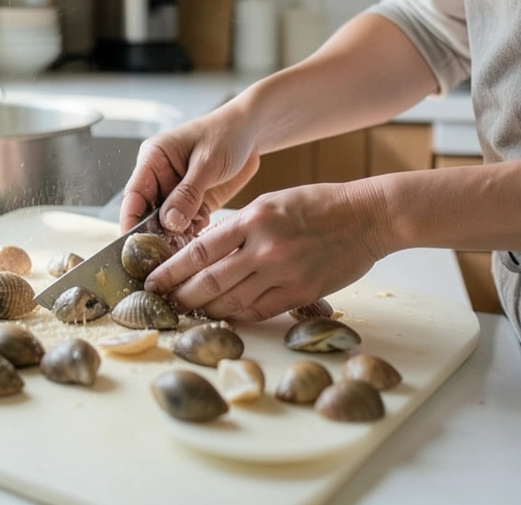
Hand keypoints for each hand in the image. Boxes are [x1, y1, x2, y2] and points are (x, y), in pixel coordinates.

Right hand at [119, 110, 261, 234]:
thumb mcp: (207, 162)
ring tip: (186, 247)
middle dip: (155, 235)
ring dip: (175, 237)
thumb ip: (188, 193)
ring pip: (167, 224)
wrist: (252, 132)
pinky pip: (187, 225)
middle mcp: (160, 178)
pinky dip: (192, 233)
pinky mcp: (194, 203)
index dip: (130, 221)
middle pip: (147, 214)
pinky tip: (202, 234)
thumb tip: (169, 222)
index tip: (133, 246)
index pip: (133, 195)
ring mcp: (177, 192)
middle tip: (163, 255)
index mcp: (153, 159)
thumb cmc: (226, 133)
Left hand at [143, 181, 388, 320]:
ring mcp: (284, 273)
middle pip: (209, 281)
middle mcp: (264, 247)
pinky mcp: (301, 293)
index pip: (199, 250)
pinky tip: (224, 317)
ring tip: (188, 313)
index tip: (152, 281)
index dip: (171, 270)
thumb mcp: (272, 202)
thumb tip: (208, 252)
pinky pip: (259, 311)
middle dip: (180, 296)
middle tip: (163, 304)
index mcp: (253, 218)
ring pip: (232, 301)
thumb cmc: (320, 204)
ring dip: (206, 310)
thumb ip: (241, 227)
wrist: (368, 216)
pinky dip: (238, 315)